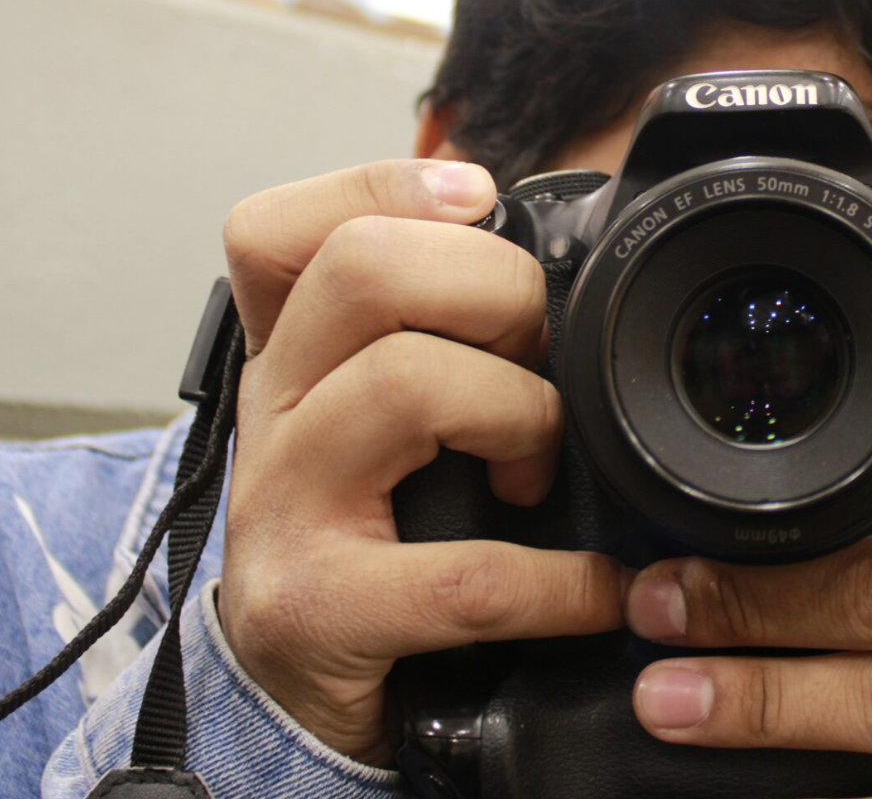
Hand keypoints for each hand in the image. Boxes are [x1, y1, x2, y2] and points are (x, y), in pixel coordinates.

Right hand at [217, 160, 626, 763]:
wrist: (303, 689)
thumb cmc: (373, 531)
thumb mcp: (388, 417)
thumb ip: (447, 336)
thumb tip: (577, 268)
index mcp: (294, 353)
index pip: (282, 228)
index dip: (384, 186)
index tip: (479, 202)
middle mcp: (274, 411)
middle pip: (365, 270)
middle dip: (496, 292)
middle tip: (538, 360)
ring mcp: (283, 506)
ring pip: (406, 381)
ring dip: (521, 416)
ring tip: (540, 473)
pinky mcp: (315, 608)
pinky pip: (466, 573)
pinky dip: (559, 583)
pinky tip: (593, 590)